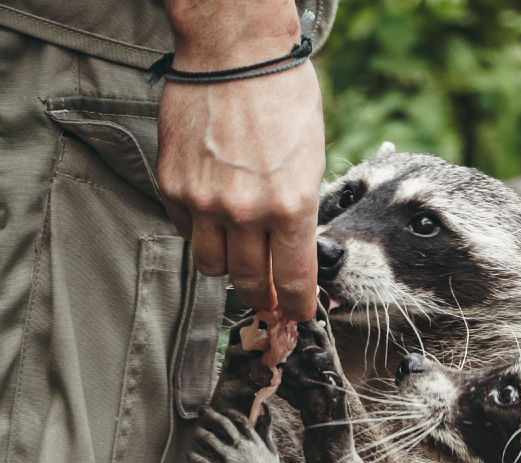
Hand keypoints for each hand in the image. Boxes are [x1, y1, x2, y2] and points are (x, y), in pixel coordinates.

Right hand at [157, 37, 324, 320]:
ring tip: (239, 259)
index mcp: (291, 206)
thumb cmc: (283, 98)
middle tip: (268, 303)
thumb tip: (296, 247)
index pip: (294, 279)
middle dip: (262, 299)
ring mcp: (205, 200)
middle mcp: (246, 211)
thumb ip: (301, 209)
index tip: (298, 316)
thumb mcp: (311, 161)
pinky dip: (200, 233)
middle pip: (250, 281)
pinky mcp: (173, 185)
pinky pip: (185, 230)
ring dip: (228, 269)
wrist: (235, 54)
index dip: (297, 306)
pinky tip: (213, 219)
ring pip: (212, 265)